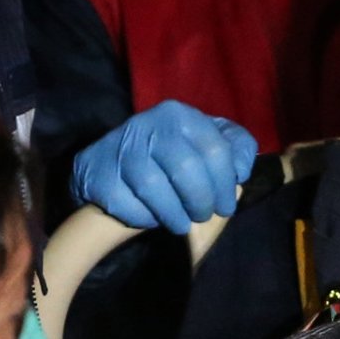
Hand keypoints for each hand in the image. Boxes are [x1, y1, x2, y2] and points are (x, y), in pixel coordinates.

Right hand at [72, 101, 255, 233]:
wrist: (110, 162)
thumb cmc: (170, 155)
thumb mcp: (206, 140)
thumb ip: (235, 148)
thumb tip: (242, 171)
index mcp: (180, 114)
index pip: (215, 149)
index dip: (225, 185)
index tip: (225, 207)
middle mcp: (149, 124)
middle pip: (186, 168)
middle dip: (201, 200)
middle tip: (203, 216)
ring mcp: (120, 148)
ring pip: (154, 187)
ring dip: (174, 214)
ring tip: (182, 224)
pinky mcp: (97, 173)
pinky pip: (126, 203)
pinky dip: (144, 218)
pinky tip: (151, 217)